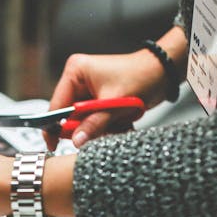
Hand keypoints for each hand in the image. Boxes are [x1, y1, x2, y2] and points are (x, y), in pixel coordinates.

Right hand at [46, 27, 187, 149]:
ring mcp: (86, 91)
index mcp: (75, 72)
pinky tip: (119, 121)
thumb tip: (76, 140)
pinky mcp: (96, 100)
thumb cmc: (141, 76)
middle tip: (102, 129)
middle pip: (68, 116)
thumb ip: (93, 124)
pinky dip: (105, 126)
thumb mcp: (114, 103)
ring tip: (117, 122)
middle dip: (85, 127)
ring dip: (98, 128)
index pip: (56, 106)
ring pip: (82, 122)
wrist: (162, 73)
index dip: (54, 127)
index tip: (54, 145)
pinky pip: (92, 122)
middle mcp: (78, 80)